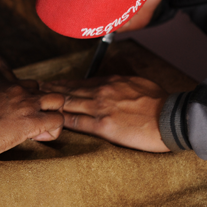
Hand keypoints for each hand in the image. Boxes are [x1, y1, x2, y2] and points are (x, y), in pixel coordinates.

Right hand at [0, 80, 64, 159]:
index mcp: (5, 85)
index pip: (31, 85)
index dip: (32, 101)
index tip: (22, 116)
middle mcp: (19, 90)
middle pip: (48, 90)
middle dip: (48, 107)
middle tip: (36, 123)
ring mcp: (27, 104)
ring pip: (59, 101)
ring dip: (54, 116)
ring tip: (41, 130)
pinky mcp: (32, 120)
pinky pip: (58, 121)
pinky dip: (53, 131)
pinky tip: (37, 138)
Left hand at [41, 76, 169, 152]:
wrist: (172, 118)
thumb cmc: (161, 103)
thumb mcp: (139, 84)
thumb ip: (121, 84)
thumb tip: (114, 85)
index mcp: (111, 81)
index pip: (80, 82)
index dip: (63, 84)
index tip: (51, 84)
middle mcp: (102, 91)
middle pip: (69, 89)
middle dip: (50, 90)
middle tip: (34, 89)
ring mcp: (100, 107)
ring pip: (68, 103)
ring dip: (51, 103)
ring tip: (36, 102)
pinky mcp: (103, 125)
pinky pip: (76, 122)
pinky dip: (62, 121)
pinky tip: (51, 120)